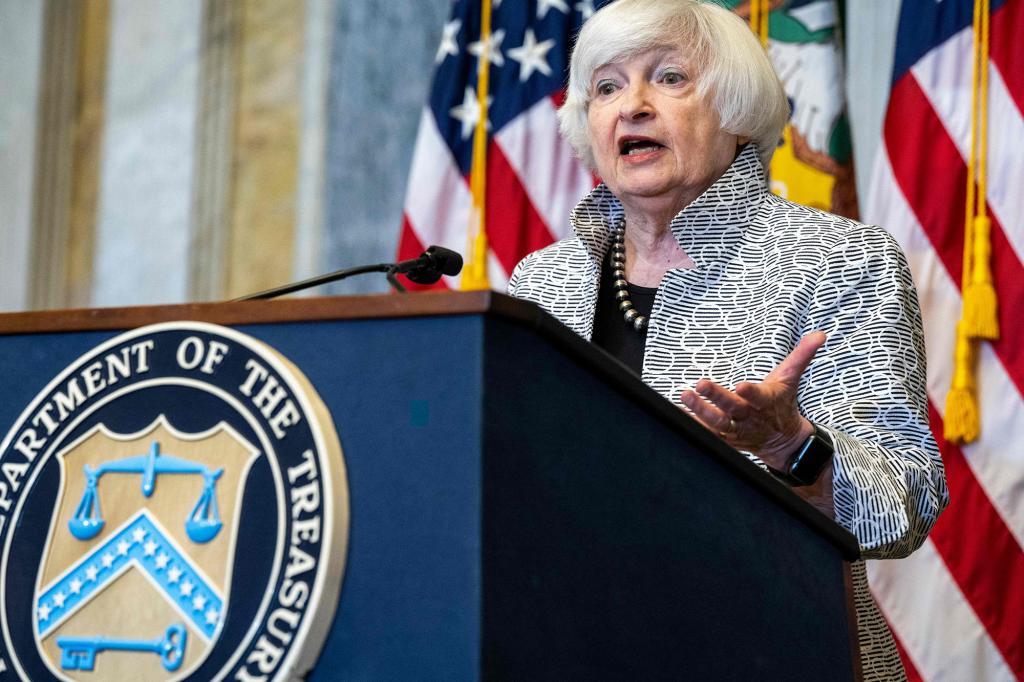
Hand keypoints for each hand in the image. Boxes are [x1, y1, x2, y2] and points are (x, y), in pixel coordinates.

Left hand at [679, 331, 826, 468]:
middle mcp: (749, 417)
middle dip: (716, 398)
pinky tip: (680, 415)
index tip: (740, 386)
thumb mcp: (791, 378)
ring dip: (699, 412)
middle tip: (699, 385)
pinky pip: (708, 435)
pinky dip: (694, 426)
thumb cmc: (781, 402)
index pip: (758, 396)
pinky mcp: (725, 439)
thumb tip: (820, 334)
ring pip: (716, 424)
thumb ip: (801, 355)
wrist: (782, 440)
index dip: (751, 392)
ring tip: (685, 396)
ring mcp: (736, 430)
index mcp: (766, 401)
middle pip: (731, 409)